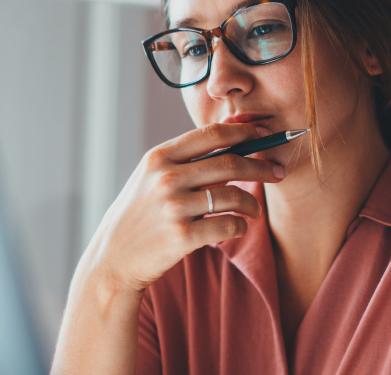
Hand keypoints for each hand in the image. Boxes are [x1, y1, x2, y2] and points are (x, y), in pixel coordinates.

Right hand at [77, 123, 285, 292]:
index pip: (211, 134)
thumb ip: (183, 160)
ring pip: (234, 196)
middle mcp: (166, 178)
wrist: (113, 259)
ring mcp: (174, 207)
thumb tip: (231, 137)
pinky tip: (238, 227)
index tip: (265, 133)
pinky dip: (240, 226)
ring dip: (253, 203)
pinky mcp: (182, 236)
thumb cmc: (139, 216)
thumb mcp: (150, 178)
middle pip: (230, 163)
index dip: (244, 131)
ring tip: (255, 210)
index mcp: (158, 157)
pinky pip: (228, 226)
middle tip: (278, 172)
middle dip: (261, 166)